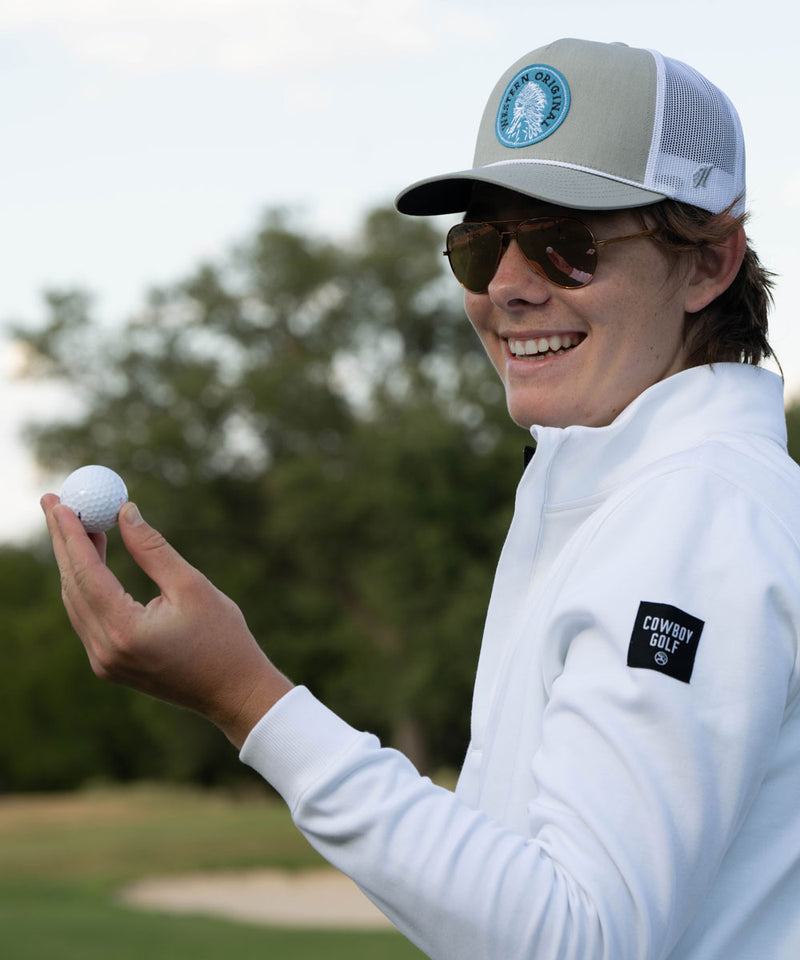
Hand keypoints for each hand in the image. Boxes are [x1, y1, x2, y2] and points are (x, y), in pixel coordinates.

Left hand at [41, 495, 292, 747]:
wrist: (234, 692)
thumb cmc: (223, 638)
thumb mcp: (192, 586)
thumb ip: (153, 549)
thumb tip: (125, 512)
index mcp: (126, 631)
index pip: (85, 573)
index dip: (70, 534)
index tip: (60, 501)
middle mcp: (105, 650)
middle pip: (71, 585)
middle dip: (63, 542)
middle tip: (56, 502)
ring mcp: (104, 662)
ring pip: (76, 601)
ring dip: (74, 561)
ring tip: (77, 521)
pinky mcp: (110, 665)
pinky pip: (87, 616)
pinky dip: (86, 584)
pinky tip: (93, 557)